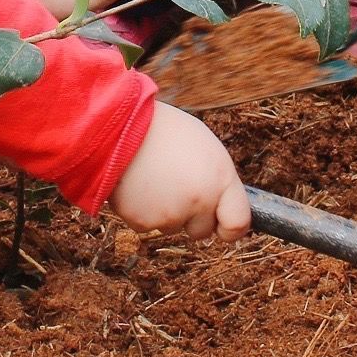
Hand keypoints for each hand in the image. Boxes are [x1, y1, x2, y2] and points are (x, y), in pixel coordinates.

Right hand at [108, 104, 249, 239]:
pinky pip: (146, 224)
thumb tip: (219, 203)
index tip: (221, 225)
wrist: (119, 125)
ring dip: (163, 211)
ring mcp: (171, 214)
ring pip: (171, 227)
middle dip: (190, 217)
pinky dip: (140, 210)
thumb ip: (215, 179)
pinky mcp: (142, 222)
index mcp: (221, 178)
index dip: (229, 228)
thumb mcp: (204, 146)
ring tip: (152, 177)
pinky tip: (136, 184)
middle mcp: (200, 200)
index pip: (238, 222)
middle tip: (173, 187)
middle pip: (202, 230)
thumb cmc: (163, 130)